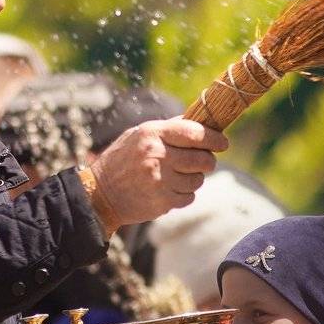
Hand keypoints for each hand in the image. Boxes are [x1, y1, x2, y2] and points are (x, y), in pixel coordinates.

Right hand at [87, 119, 228, 230]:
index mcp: (152, 134)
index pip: (194, 132)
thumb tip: (199, 122)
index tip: (223, 142)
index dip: (214, 138)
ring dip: (194, 179)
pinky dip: (184, 194)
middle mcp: (157, 155)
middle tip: (203, 162)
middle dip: (208, 161)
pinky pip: (189, 197)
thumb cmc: (123, 160)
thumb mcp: (138, 135)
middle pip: (202, 159)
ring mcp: (160, 180)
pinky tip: (168, 189)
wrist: (100, 194)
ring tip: (177, 177)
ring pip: (198, 179)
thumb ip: (168, 128)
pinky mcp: (162, 201)